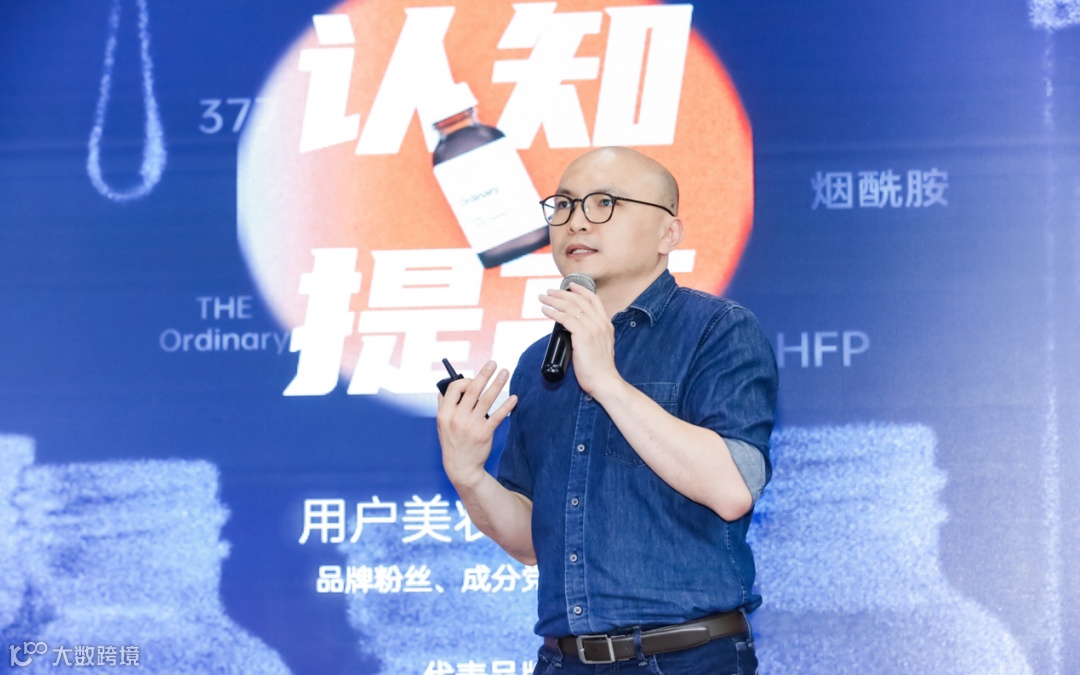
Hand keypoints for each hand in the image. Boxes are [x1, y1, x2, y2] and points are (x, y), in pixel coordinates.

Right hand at [436, 360, 516, 489]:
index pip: (454, 389)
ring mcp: (471, 425)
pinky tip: (514, 398)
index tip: (474, 379)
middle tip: (493, 364)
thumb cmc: (452, 443)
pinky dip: (506, 406)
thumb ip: (444, 406)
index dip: (465, 380)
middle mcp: (457, 418)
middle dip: (484, 374)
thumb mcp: (442, 425)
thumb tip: (448, 387)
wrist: (461, 467)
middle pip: (473, 390)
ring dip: (497, 384)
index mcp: (445, 414)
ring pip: (486, 399)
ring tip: (505, 373)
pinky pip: (497, 416)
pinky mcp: (484, 433)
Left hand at [538, 283, 619, 396]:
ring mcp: (593, 328)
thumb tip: (575, 331)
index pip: (594, 300)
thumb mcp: (600, 346)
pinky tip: (545, 310)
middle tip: (549, 291)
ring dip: (554, 300)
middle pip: (579, 300)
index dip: (580, 290)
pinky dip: (553, 312)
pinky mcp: (583, 336)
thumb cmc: (599, 369)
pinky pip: (565, 318)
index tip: (569, 285)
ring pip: (571, 307)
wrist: (604, 381)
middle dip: (562, 293)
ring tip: (543, 298)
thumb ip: (591, 336)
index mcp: (606, 324)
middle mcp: (600, 323)